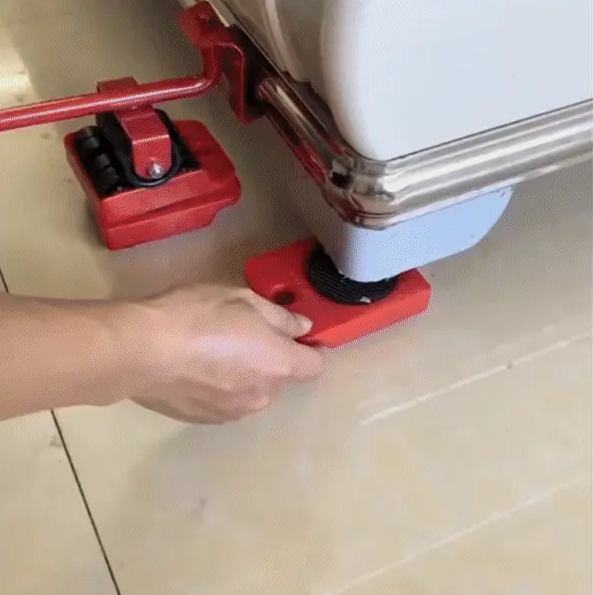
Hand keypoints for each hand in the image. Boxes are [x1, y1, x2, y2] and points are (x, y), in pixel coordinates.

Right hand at [132, 284, 323, 423]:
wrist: (140, 351)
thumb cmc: (197, 315)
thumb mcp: (243, 299)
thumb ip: (281, 317)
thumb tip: (304, 328)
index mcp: (279, 365)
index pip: (315, 366)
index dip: (310, 349)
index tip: (293, 336)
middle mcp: (264, 396)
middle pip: (281, 378)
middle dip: (270, 359)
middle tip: (241, 334)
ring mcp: (234, 413)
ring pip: (253, 391)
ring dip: (245, 376)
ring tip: (212, 352)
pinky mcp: (206, 421)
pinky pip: (227, 402)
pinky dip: (221, 389)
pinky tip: (195, 370)